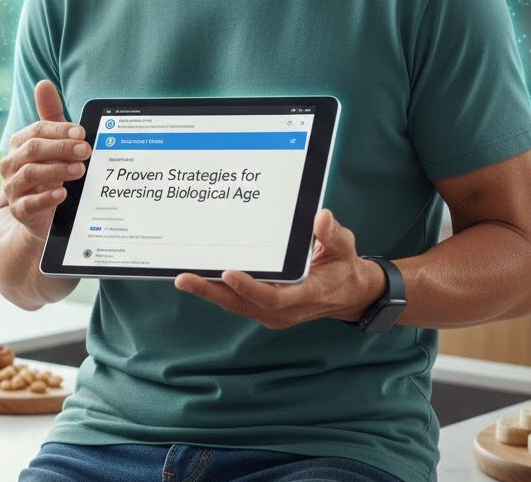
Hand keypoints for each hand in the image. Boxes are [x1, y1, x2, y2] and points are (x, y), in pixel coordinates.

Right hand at [0, 80, 90, 240]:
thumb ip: (50, 118)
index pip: (36, 131)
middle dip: (61, 148)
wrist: (35, 216)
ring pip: (30, 174)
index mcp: (19, 144)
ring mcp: (13, 188)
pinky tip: (63, 193)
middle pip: (33, 150)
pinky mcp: (19, 211)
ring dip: (57, 170)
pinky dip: (46, 197)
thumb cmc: (48, 173)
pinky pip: (29, 203)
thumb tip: (43, 83)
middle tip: (86, 150)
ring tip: (80, 170)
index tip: (81, 132)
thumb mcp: (52, 146)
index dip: (59, 130)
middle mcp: (11, 164)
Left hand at [174, 209, 385, 329]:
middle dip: (211, 291)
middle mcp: (284, 310)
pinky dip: (215, 291)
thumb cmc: (344, 267)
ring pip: (234, 304)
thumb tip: (321, 218)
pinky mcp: (262, 309)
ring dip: (207, 292)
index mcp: (305, 295)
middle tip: (184, 278)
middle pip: (242, 304)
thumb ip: (333, 234)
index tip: (228, 273)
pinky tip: (197, 278)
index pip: (272, 297)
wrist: (348, 295)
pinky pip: (235, 302)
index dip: (249, 287)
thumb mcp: (345, 248)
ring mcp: (271, 312)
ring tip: (182, 277)